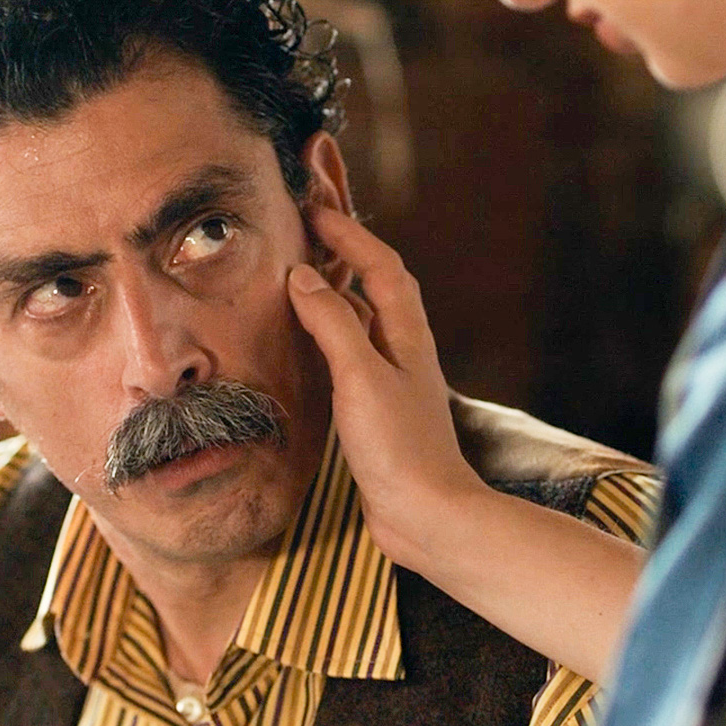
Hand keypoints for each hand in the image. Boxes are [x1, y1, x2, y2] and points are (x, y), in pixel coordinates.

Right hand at [287, 207, 488, 564]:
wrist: (428, 518)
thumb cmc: (400, 448)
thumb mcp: (360, 377)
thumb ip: (333, 324)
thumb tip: (303, 277)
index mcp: (407, 334)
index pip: (379, 264)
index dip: (348, 232)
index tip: (311, 207)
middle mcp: (403, 350)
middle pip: (375, 284)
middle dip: (345, 250)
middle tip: (306, 226)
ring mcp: (391, 380)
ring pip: (362, 320)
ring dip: (334, 291)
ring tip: (297, 272)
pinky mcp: (377, 411)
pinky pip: (350, 355)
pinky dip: (327, 335)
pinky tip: (305, 341)